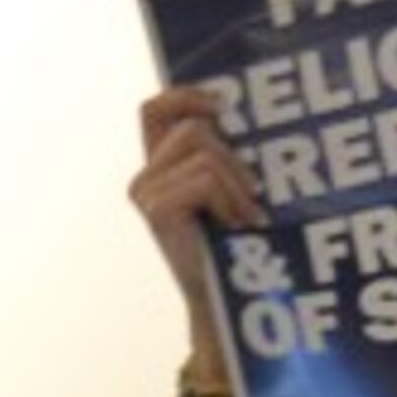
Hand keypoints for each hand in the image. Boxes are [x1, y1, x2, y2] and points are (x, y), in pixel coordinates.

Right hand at [130, 82, 260, 372]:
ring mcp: (145, 194)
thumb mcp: (229, 189)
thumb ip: (224, 154)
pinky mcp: (154, 209)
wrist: (225, 300)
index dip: (185, 95)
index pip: (154, 109)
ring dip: (237, 182)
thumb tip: (242, 112)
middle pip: (193, 127)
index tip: (223, 107)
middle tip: (251, 194)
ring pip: (203, 150)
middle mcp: (145, 178)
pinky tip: (236, 224)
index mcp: (159, 168)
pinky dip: (230, 199)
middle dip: (233, 157)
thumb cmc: (235, 246)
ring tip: (246, 215)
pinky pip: (204, 177)